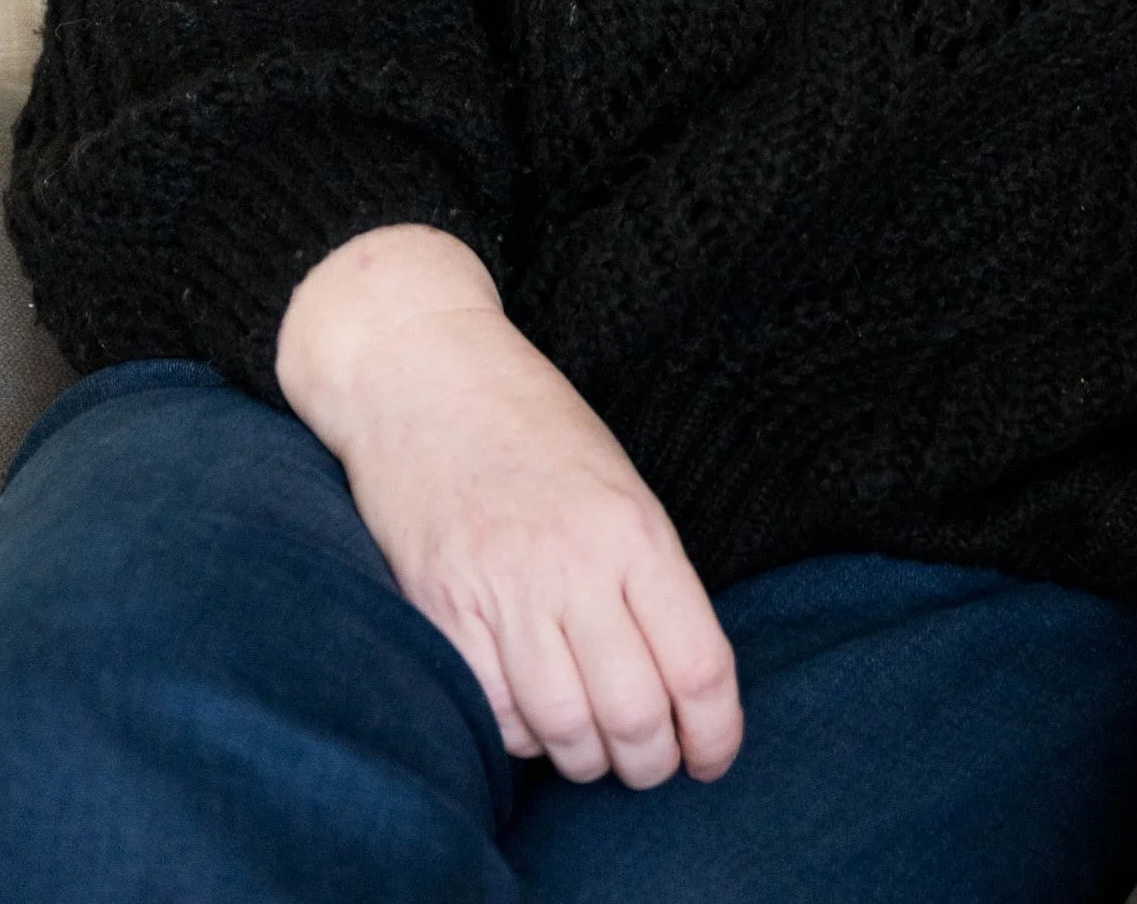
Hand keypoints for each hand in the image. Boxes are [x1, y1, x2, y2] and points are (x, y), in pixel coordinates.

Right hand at [276, 223, 741, 785]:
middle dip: (650, 763)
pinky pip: (495, 717)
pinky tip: (531, 712)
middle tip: (649, 760)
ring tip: (591, 744)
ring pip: (565, 733)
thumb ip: (648, 575)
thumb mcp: (617, 482)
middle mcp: (573, 565)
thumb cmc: (530, 428)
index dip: (715, 734)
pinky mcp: (440, 612)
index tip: (712, 756)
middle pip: (634, 718)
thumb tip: (679, 686)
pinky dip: (521, 736)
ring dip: (586, 760)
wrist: (421, 373)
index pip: (698, 666)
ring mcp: (501, 591)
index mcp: (634, 529)